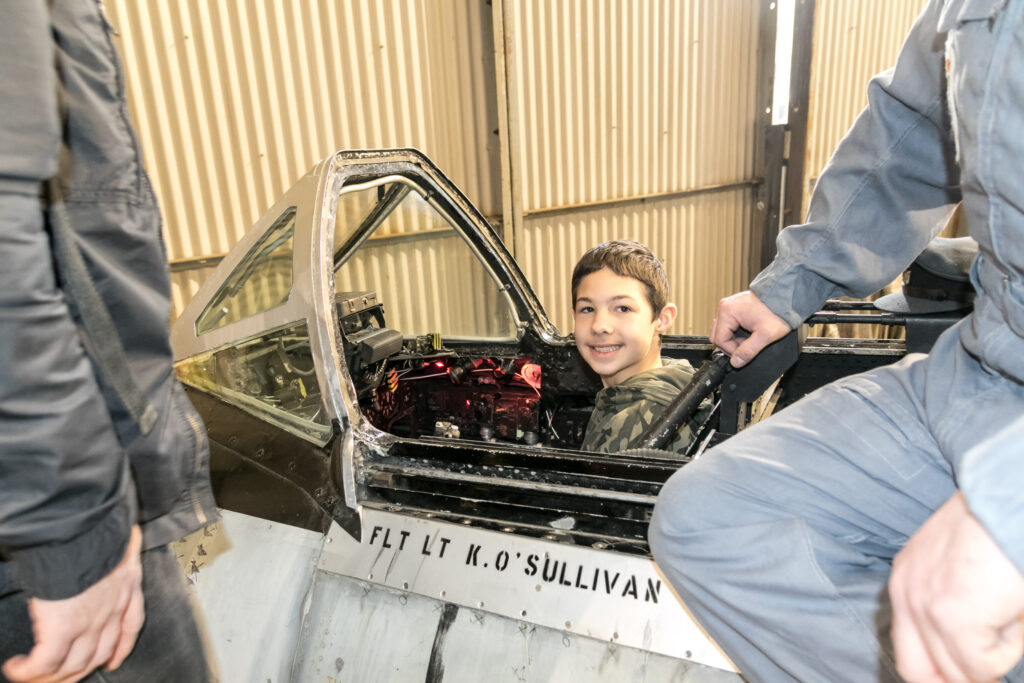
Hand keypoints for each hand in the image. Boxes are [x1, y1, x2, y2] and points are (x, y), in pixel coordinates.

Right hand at [3, 526, 144, 682]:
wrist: (80, 527)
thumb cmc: (93, 526)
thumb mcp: (116, 541)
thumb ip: (116, 551)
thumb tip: (117, 541)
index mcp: (127, 584)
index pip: (130, 625)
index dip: (120, 649)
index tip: (112, 662)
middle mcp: (113, 606)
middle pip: (99, 654)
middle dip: (79, 671)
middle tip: (61, 678)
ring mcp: (90, 621)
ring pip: (74, 666)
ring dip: (52, 677)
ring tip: (34, 677)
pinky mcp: (63, 629)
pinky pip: (45, 663)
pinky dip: (29, 670)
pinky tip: (17, 668)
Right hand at [709, 291, 789, 367]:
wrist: (786, 298)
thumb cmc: (778, 311)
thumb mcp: (765, 336)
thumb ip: (748, 351)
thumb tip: (736, 362)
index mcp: (728, 311)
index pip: (720, 339)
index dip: (732, 350)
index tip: (745, 352)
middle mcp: (725, 307)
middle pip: (717, 335)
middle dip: (731, 345)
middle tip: (746, 347)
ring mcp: (729, 306)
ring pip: (722, 330)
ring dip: (733, 339)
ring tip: (748, 340)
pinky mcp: (735, 308)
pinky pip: (728, 325)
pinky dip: (735, 332)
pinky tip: (747, 333)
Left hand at [890, 492, 1023, 682]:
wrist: (1015, 503)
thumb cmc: (1001, 529)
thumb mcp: (959, 564)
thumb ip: (950, 604)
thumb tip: (967, 658)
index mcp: (906, 579)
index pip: (908, 649)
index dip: (939, 672)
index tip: (971, 673)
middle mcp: (905, 592)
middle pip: (917, 672)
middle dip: (956, 680)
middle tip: (987, 673)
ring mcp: (924, 607)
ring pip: (959, 672)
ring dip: (994, 656)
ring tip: (1011, 615)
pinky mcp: (951, 619)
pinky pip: (983, 664)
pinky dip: (1010, 649)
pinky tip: (1015, 611)